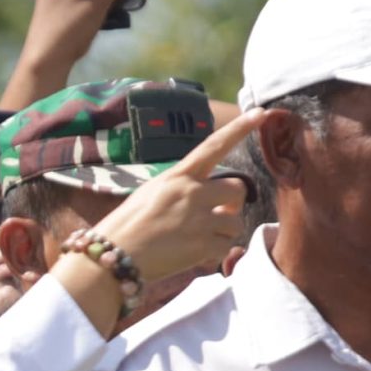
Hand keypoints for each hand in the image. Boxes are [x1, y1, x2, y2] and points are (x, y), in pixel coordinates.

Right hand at [87, 108, 263, 283]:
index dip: (239, 129)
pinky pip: (227, 246)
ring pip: (235, 222)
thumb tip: (209, 198)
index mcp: (176, 177)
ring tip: (196, 240)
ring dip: (222, 232)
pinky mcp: (203, 245)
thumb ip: (181, 190)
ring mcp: (199, 219)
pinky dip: (215, 253)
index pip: (213, 146)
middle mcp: (191, 193)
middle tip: (215, 216)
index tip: (261, 113)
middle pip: (237, 189)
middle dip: (231, 204)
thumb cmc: (125, 227)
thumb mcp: (149, 195)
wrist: (110, 258)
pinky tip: (193, 254)